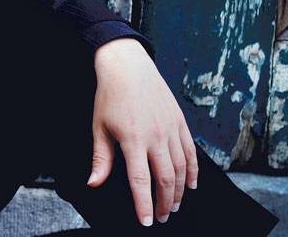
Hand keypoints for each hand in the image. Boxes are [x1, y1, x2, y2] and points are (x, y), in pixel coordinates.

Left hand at [87, 38, 199, 226]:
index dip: (144, 205)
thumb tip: (94, 183)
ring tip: (174, 206)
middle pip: (166, 179)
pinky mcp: (180, 122)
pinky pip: (191, 152)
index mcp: (133, 139)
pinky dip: (193, 171)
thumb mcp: (99, 127)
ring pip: (182, 168)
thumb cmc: (110, 95)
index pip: (141, 181)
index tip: (147, 221)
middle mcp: (156, 136)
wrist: (128, 66)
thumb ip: (100, 158)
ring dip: (180, 191)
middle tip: (161, 217)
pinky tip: (190, 184)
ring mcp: (171, 129)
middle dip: (165, 203)